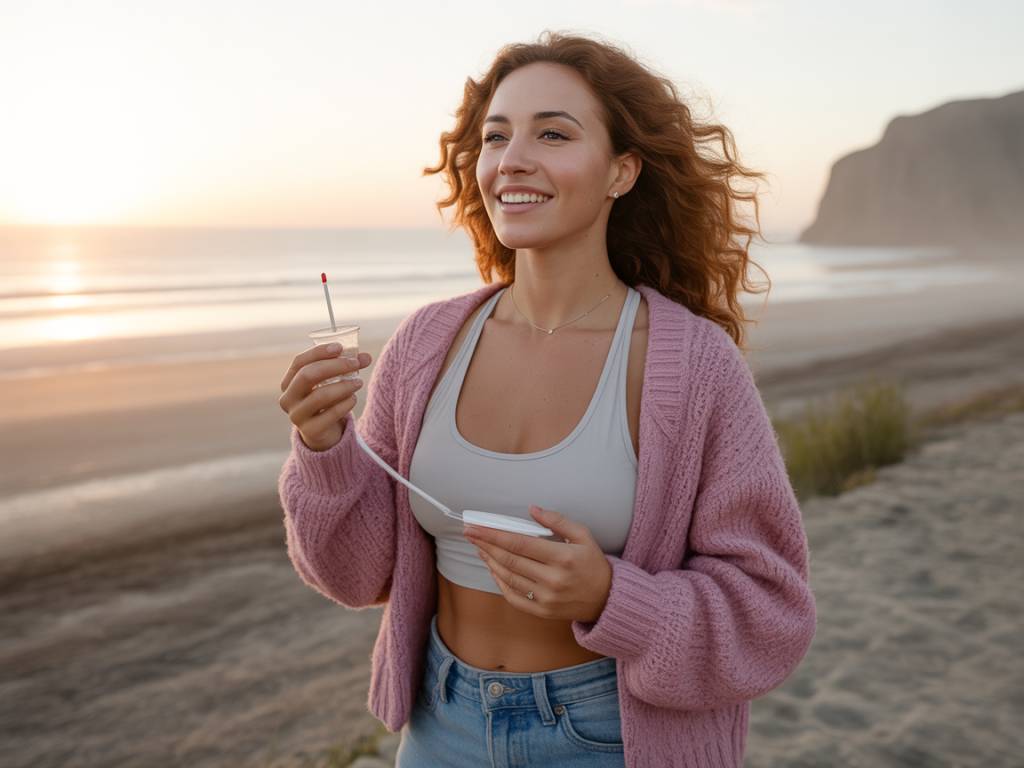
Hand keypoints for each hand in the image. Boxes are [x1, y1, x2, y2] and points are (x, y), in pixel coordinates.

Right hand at [278, 344, 371, 451]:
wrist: (322, 432)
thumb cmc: (326, 400)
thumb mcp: (331, 382)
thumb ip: (346, 367)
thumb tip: (366, 357)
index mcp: (288, 382)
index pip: (299, 361)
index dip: (319, 352)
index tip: (340, 347)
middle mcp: (287, 398)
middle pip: (308, 375)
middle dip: (334, 366)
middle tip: (355, 363)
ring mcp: (296, 416)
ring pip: (320, 396)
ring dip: (343, 386)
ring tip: (359, 382)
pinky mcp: (309, 431)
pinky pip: (330, 414)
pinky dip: (345, 404)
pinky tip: (353, 399)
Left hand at [463, 505, 612, 622]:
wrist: (606, 599)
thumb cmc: (593, 563)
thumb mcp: (583, 535)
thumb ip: (557, 521)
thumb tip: (532, 509)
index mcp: (562, 557)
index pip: (520, 543)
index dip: (494, 535)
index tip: (476, 527)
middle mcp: (553, 579)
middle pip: (510, 560)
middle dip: (486, 545)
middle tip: (470, 534)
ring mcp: (546, 598)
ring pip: (508, 578)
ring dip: (490, 562)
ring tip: (480, 548)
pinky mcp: (542, 612)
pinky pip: (514, 597)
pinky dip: (500, 583)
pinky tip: (493, 569)